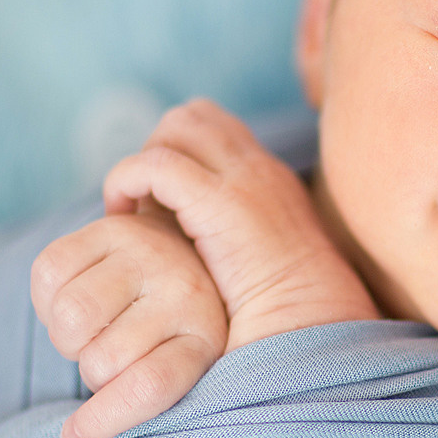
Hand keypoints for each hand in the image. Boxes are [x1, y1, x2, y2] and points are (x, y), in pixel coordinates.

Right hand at [31, 205, 226, 437]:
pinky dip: (47, 295)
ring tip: (93, 324)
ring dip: (67, 334)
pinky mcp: (114, 227)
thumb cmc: (171, 325)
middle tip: (107, 349)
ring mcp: (149, 254)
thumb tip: (77, 431)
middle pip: (100, 360)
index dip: (106, 418)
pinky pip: (49, 271)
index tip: (76, 433)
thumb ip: (145, 392)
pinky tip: (73, 292)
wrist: (188, 250)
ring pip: (71, 317)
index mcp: (205, 338)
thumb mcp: (179, 364)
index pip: (152, 385)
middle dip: (89, 366)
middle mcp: (184, 292)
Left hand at [103, 98, 379, 353]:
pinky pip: (155, 165)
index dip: (178, 152)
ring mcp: (244, 178)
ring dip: (142, 162)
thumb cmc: (283, 308)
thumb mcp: (257, 253)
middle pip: (193, 116)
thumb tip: (176, 227)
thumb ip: (225, 230)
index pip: (215, 126)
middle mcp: (259, 166)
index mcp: (269, 177)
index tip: (160, 202)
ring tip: (132, 210)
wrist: (312, 321)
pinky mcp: (220, 203)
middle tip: (144, 203)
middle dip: (157, 149)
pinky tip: (125, 219)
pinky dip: (128, 181)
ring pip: (176, 126)